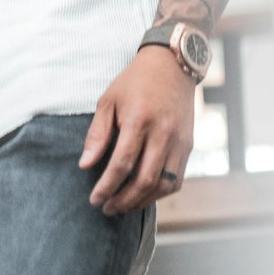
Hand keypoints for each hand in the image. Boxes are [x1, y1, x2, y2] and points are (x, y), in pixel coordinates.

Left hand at [78, 47, 195, 214]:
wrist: (171, 66)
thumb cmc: (134, 82)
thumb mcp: (108, 100)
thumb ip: (97, 134)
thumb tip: (85, 165)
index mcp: (138, 120)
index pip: (122, 164)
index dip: (107, 186)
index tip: (94, 199)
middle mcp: (162, 134)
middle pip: (144, 180)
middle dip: (123, 200)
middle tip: (106, 208)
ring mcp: (179, 142)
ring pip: (162, 185)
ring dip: (141, 201)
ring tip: (122, 205)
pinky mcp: (188, 146)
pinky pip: (176, 180)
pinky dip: (159, 193)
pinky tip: (144, 195)